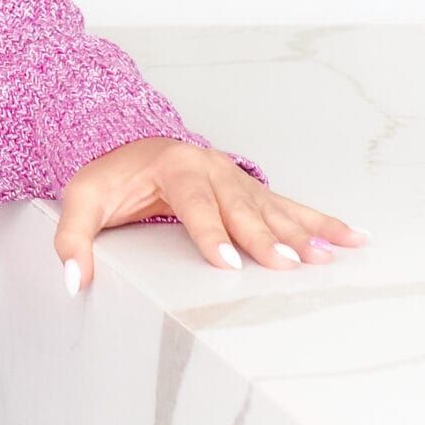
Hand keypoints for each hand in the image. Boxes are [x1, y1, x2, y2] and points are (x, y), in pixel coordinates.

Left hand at [55, 137, 370, 295]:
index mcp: (172, 166)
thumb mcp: (80, 201)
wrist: (129, 144)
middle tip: (287, 266)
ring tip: (329, 258)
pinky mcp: (250, 190)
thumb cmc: (109, 178)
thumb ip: (73, 239)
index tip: (227, 262)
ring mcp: (235, 178)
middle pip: (241, 207)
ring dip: (302, 233)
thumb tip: (75, 280)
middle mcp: (211, 168)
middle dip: (265, 237)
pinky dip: (322, 222)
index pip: (194, 203)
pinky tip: (352, 238)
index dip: (211, 233)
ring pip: (272, 208)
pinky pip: (290, 206)